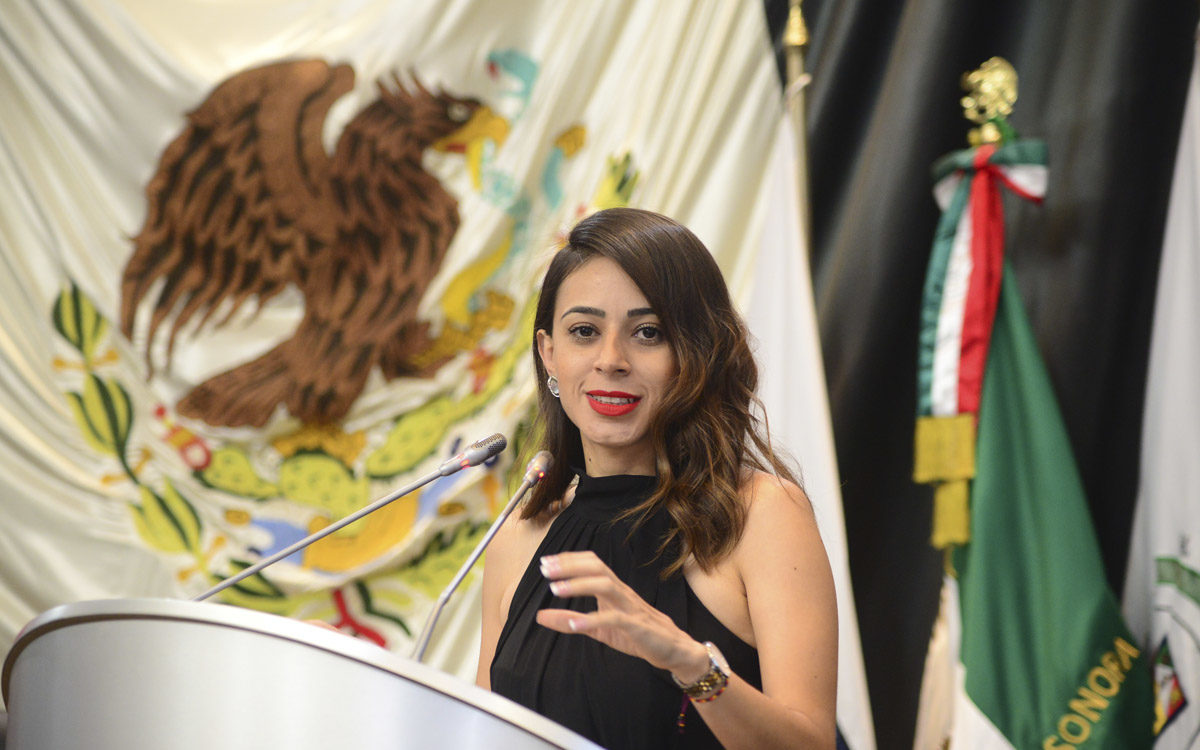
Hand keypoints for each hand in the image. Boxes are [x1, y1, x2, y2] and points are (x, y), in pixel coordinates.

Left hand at [535, 551, 708, 680]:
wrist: (672, 649)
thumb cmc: (636, 633)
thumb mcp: (597, 628)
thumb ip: (569, 620)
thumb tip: (539, 616)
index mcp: (613, 589)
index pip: (591, 564)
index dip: (568, 560)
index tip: (545, 562)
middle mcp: (621, 593)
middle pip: (597, 568)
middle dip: (570, 566)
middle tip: (546, 570)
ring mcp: (630, 607)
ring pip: (606, 585)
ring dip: (579, 585)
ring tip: (556, 590)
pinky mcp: (637, 626)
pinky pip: (615, 618)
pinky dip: (593, 619)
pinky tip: (575, 624)